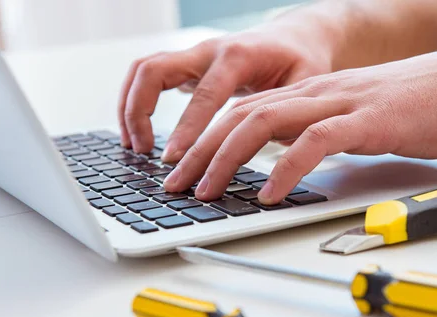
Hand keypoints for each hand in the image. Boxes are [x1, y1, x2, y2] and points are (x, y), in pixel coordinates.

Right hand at [118, 17, 335, 155]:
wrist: (296, 36)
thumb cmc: (302, 59)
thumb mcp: (307, 83)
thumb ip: (289, 112)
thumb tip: (276, 150)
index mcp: (238, 56)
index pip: (204, 95)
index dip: (186, 129)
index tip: (173, 159)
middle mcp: (209, 50)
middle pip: (155, 71)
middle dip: (139, 112)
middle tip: (142, 152)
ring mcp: (194, 55)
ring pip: (143, 70)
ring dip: (129, 107)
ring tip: (134, 147)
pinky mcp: (188, 65)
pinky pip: (148, 76)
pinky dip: (135, 102)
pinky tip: (139, 133)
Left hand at [164, 40, 436, 203]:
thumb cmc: (411, 107)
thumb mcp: (348, 120)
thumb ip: (314, 135)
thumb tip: (283, 162)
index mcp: (306, 95)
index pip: (238, 114)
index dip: (202, 142)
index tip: (182, 172)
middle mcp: (313, 95)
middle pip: (237, 117)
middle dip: (198, 153)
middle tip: (175, 185)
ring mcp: (338, 104)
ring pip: (264, 123)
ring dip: (227, 160)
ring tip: (207, 192)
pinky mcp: (366, 121)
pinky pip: (315, 142)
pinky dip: (286, 167)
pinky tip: (270, 193)